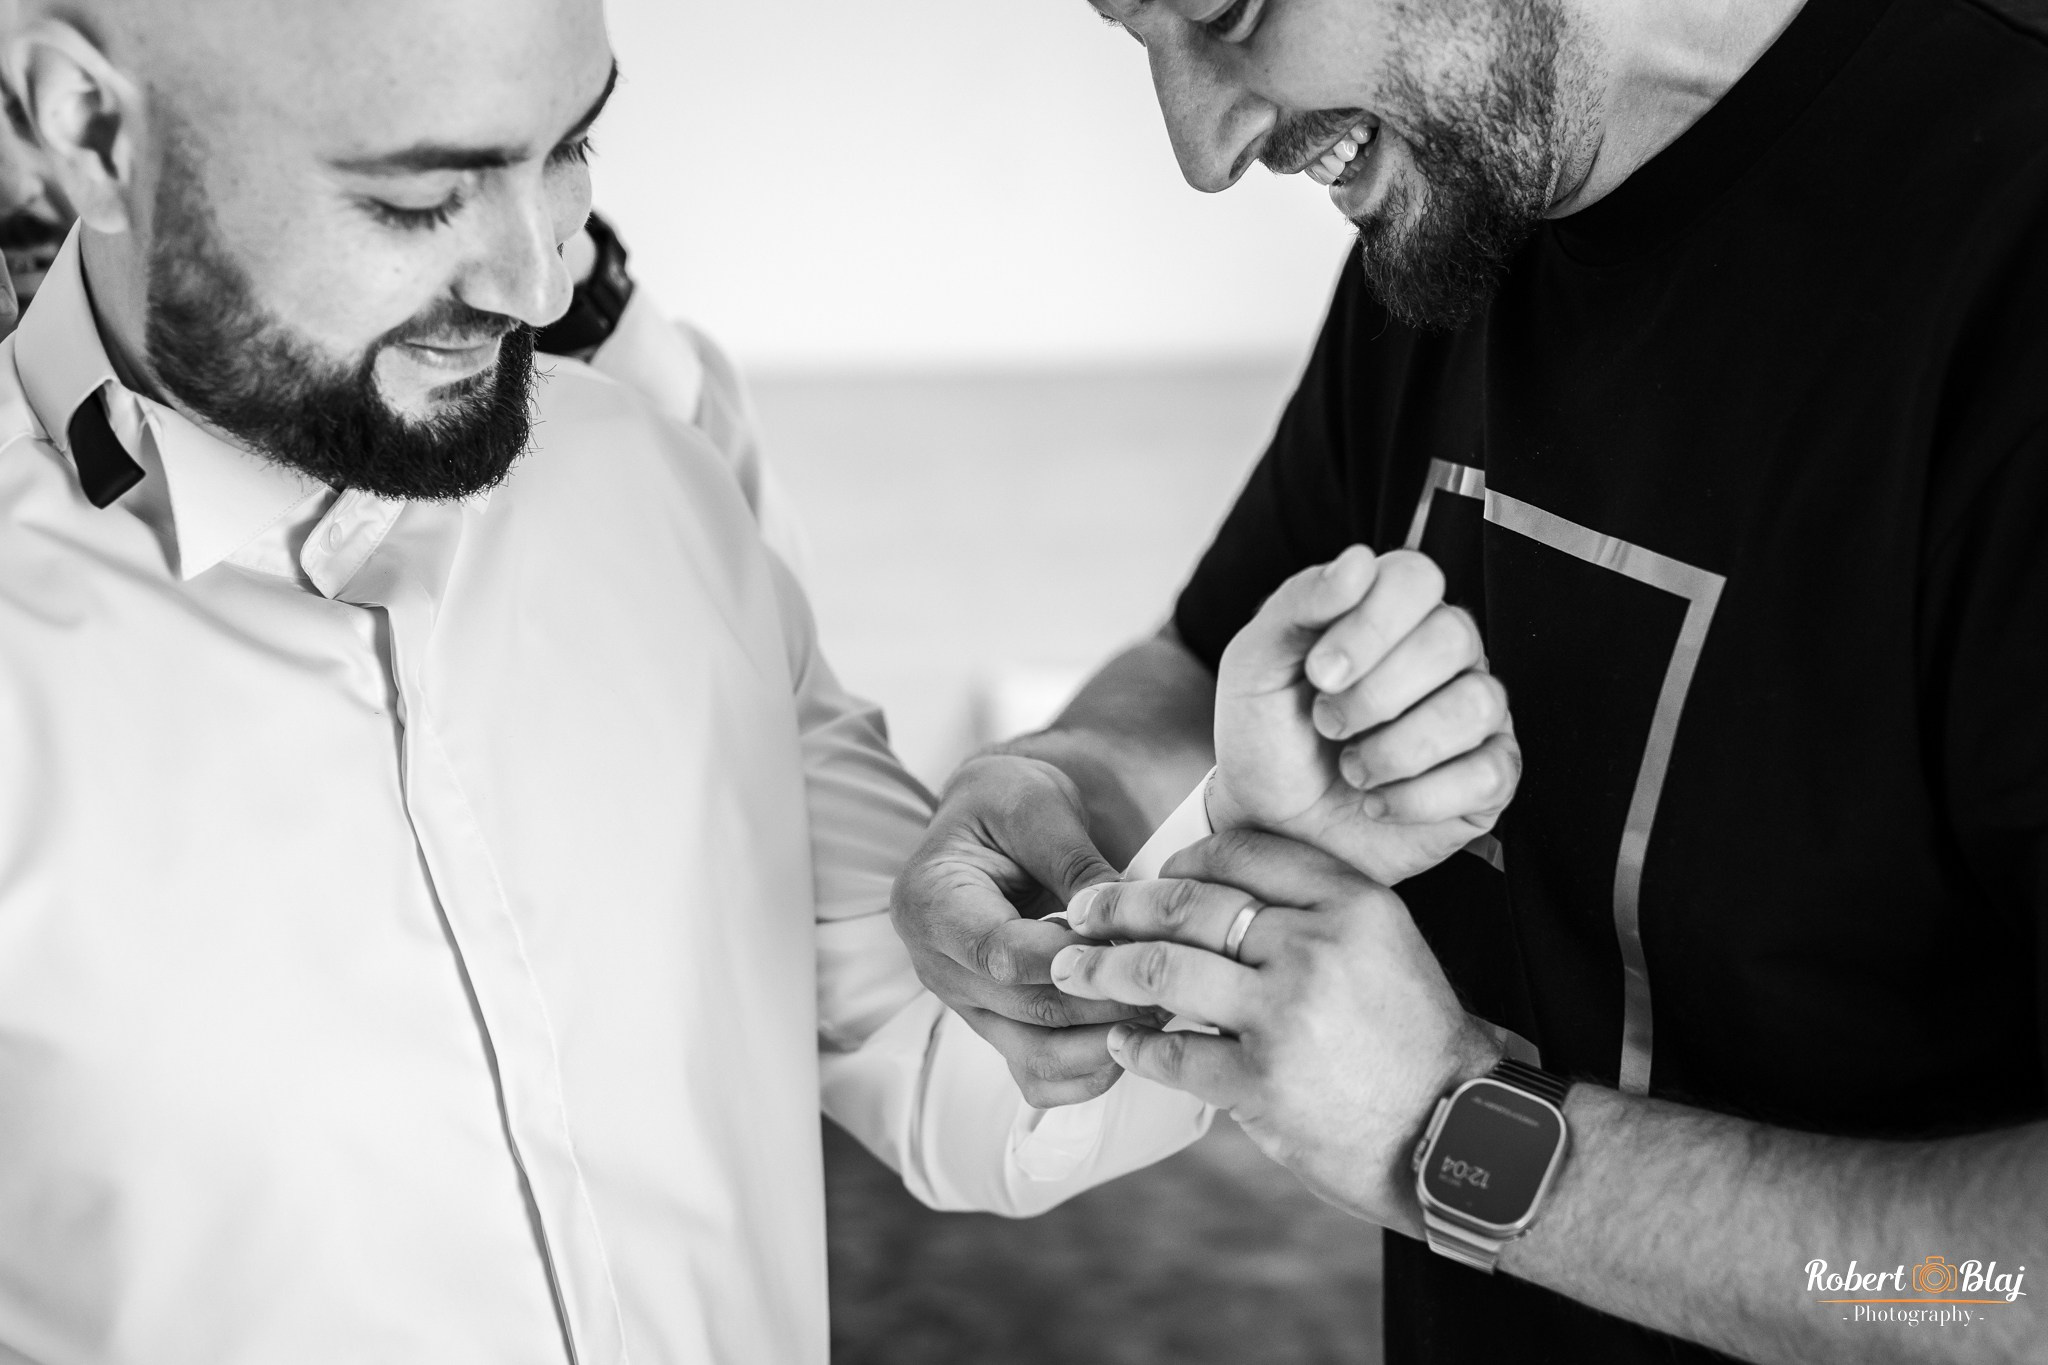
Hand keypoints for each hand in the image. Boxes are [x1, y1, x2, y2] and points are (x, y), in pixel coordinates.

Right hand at [890, 753, 1156, 1105]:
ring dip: (1105, 1046)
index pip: (1001, 954)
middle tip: (1174, 987)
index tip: (1137, 952)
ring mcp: (967, 1005)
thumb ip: (1074, 862)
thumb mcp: (1039, 806)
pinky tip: (1135, 1038)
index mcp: (930, 903)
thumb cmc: (1010, 800)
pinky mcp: (999, 1027)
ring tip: (1162, 1013)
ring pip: (1034, 1059)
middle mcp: (937, 966)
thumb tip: (1123, 917)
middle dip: (1105, 1004)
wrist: (994, 820)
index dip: (1074, 962)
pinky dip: (1090, 1072)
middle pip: (1025, 1011)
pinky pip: (1039, 1077)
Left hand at [1048, 829, 1501, 1230]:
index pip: (1240, 852)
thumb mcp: (1382, 945)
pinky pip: (1172, 1051)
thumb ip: (1311, 910)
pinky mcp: (1264, 1081)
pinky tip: (1120, 1042)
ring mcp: (1287, 1014)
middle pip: (1188, 904)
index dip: (1180, 859)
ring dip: (1103, 968)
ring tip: (1071, 971)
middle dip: (1119, 905)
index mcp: (1350, 901)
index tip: (1149, 874)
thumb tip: (1210, 887)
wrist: (1459, 1130)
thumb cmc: (1412, 1038)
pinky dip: (1135, 1045)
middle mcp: (1317, 945)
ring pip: (1163, 968)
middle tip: (1079, 912)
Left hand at [1210, 545, 1517, 884]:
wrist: (1268, 824)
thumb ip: (1298, 604)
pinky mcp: (1488, 778)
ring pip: (1477, 705)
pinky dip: (1421, 797)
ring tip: (1352, 768)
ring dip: (1398, 748)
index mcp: (1390, 611)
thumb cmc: (1267, 737)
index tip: (1319, 673)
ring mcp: (1473, 714)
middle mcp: (1444, 653)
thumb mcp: (1255, 664)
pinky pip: (1490, 773)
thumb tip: (1358, 560)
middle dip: (1376, 692)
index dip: (1371, 624)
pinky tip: (1377, 802)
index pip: (1416, 577)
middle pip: (1453, 637)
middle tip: (1326, 723)